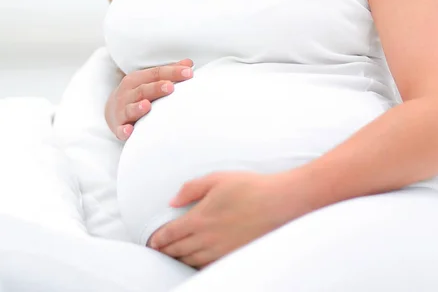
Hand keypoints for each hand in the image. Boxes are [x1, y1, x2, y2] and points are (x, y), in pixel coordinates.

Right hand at [105, 58, 193, 140]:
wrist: (112, 110)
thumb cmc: (138, 93)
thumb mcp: (150, 80)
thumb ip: (169, 72)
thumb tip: (189, 63)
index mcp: (137, 79)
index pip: (156, 73)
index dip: (172, 72)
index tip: (189, 73)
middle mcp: (128, 93)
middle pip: (143, 89)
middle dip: (156, 88)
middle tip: (170, 87)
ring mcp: (122, 110)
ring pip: (130, 108)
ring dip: (138, 108)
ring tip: (147, 105)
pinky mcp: (118, 127)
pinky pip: (120, 129)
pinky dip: (124, 130)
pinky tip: (129, 131)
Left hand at [147, 170, 302, 268]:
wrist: (279, 203)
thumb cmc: (250, 187)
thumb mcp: (218, 178)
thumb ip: (192, 189)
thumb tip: (173, 201)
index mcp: (200, 218)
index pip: (171, 234)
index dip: (159, 239)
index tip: (152, 241)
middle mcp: (207, 238)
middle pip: (178, 250)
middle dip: (166, 250)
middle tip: (158, 250)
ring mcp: (220, 250)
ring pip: (191, 260)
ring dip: (178, 258)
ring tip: (173, 256)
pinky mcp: (233, 255)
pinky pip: (208, 265)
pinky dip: (196, 265)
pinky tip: (196, 261)